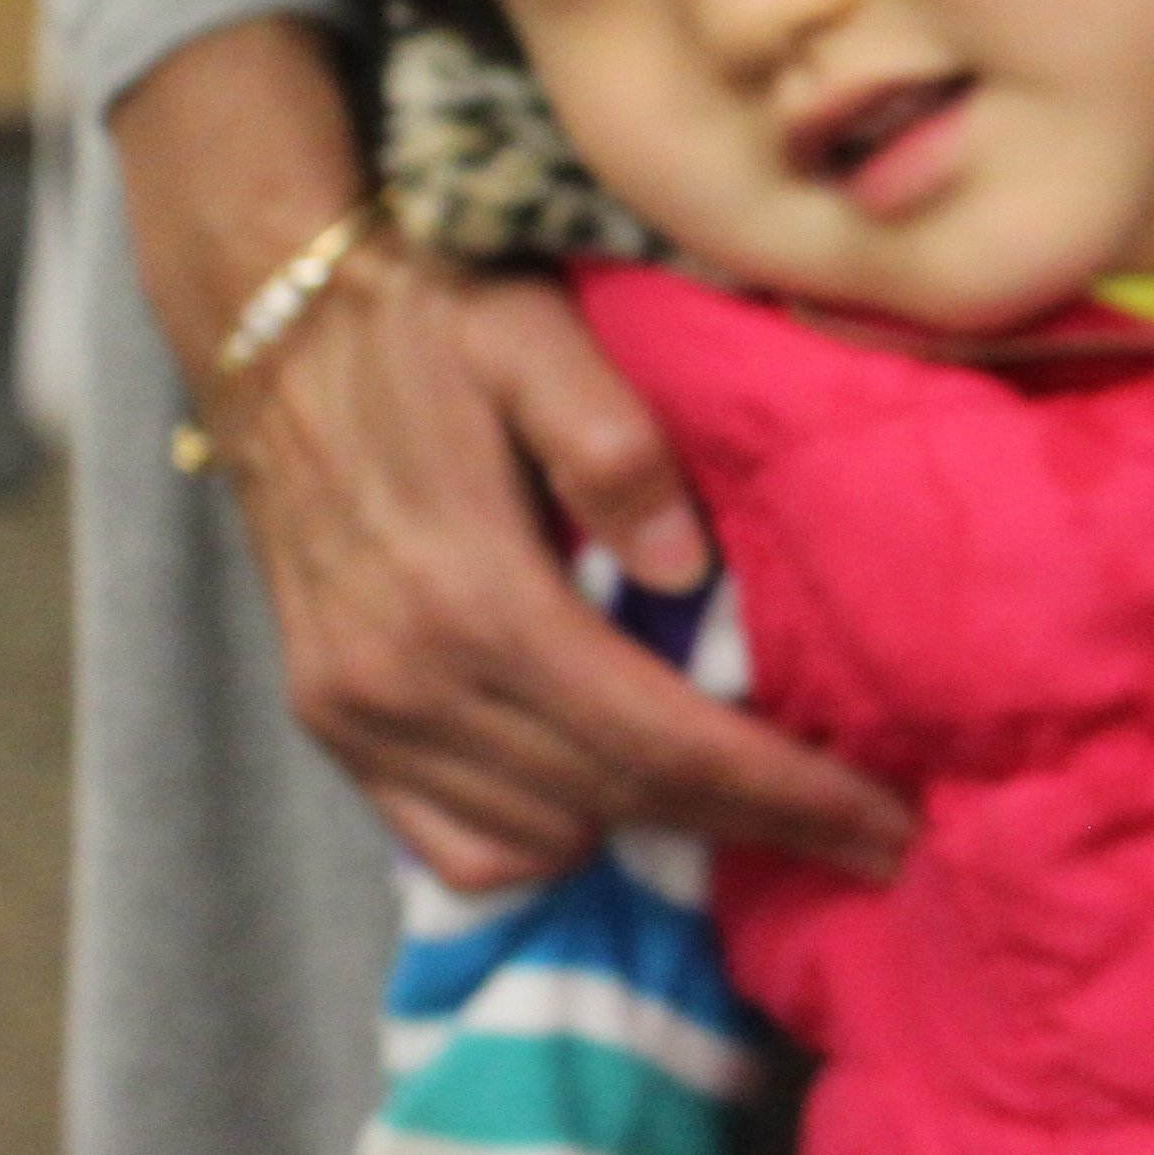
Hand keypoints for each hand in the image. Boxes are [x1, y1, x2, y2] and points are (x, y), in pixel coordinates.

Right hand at [115, 17, 914, 890]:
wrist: (268, 312)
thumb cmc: (423, 315)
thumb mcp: (531, 336)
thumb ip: (610, 445)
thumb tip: (681, 568)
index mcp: (471, 596)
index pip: (659, 742)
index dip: (783, 796)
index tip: (885, 832)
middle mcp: (404, 679)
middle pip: (616, 800)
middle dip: (753, 827)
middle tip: (867, 841)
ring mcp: (354, 711)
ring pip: (536, 837)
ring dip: (653, 829)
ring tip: (753, 797)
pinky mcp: (327, 719)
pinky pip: (450, 841)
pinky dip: (541, 837)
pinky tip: (612, 791)